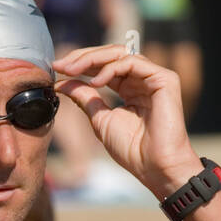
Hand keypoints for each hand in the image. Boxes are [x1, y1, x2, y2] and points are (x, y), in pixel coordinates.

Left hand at [53, 46, 201, 198]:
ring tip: (72, 71)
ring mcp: (154, 77)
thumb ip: (84, 97)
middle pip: (110, 55)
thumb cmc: (132, 149)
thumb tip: (62, 82)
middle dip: (82, 57)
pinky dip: (110, 69)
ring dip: (92, 59)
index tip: (56, 68)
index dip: (80, 64)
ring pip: (120, 54)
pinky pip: (132, 62)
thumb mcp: (100, 119)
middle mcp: (142, 78)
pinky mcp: (164, 78)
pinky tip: (95, 82)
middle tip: (60, 64)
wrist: (154, 167)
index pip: (103, 66)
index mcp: (129, 87)